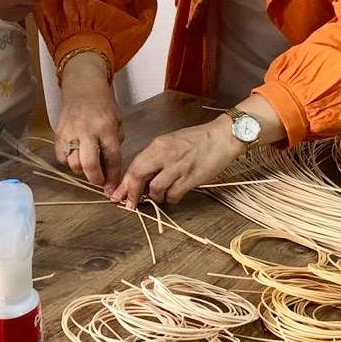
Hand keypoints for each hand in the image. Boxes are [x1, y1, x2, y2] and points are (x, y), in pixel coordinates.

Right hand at [54, 52, 122, 186]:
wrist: (82, 87)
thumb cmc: (103, 106)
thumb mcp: (117, 122)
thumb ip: (114, 144)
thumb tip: (110, 169)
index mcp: (106, 128)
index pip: (112, 157)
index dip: (113, 175)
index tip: (113, 186)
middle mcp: (87, 131)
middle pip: (89, 164)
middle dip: (96, 179)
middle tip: (100, 182)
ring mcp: (70, 133)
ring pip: (73, 163)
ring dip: (82, 171)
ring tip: (88, 168)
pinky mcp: (58, 134)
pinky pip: (61, 157)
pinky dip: (68, 162)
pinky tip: (76, 157)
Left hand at [110, 116, 242, 207]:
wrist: (223, 137)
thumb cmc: (197, 139)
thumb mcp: (170, 142)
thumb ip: (155, 158)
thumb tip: (140, 177)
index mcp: (158, 145)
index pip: (134, 166)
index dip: (124, 184)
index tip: (117, 195)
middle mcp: (165, 155)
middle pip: (138, 177)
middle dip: (131, 194)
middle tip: (130, 204)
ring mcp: (178, 167)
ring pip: (155, 189)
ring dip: (154, 198)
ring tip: (159, 197)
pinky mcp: (191, 178)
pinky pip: (174, 195)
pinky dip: (170, 199)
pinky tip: (173, 196)